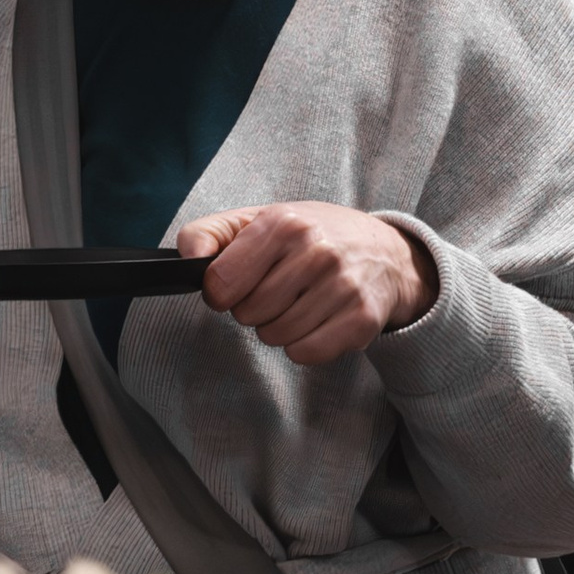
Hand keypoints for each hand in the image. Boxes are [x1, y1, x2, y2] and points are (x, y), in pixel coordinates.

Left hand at [177, 204, 433, 364]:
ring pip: (275, 336)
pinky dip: (303, 345)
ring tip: (300, 302)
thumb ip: (211, 234)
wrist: (386, 253)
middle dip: (253, 308)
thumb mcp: (260, 220)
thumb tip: (187, 258)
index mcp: (284, 222)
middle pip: (247, 313)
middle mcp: (317, 251)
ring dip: (279, 328)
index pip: (219, 282)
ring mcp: (342, 285)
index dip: (221, 291)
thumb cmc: (313, 237)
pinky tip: (318, 320)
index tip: (236, 284)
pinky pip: (304, 353)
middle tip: (278, 290)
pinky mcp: (361, 319)